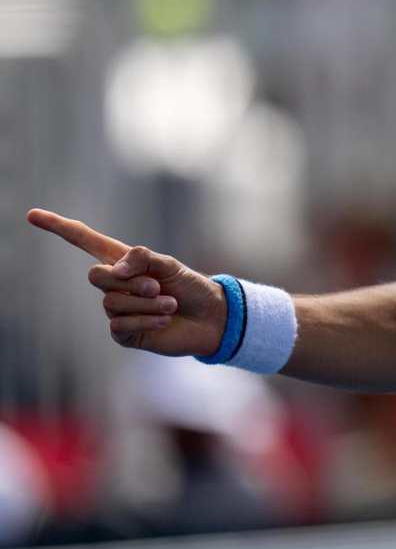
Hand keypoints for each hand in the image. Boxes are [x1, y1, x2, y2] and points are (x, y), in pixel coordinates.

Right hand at [27, 208, 225, 357]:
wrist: (210, 316)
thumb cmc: (190, 286)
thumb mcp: (169, 264)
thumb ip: (142, 258)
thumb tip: (114, 270)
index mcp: (123, 261)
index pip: (85, 241)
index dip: (59, 227)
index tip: (33, 215)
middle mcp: (115, 284)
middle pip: (96, 276)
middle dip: (129, 281)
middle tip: (157, 287)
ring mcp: (116, 309)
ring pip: (112, 303)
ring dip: (146, 304)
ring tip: (169, 304)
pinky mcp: (123, 333)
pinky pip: (120, 325)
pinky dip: (147, 320)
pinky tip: (165, 319)